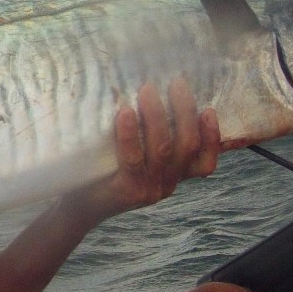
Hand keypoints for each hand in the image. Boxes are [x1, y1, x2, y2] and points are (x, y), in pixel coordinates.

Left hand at [68, 78, 220, 223]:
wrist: (79, 208)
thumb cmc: (107, 174)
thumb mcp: (137, 161)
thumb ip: (150, 140)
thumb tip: (155, 94)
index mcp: (174, 177)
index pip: (205, 162)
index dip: (212, 136)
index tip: (209, 109)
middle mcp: (166, 184)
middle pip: (187, 146)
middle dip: (185, 111)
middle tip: (176, 83)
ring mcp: (148, 188)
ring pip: (162, 148)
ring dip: (157, 114)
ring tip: (148, 89)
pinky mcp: (126, 189)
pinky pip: (133, 158)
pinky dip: (131, 133)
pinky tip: (126, 112)